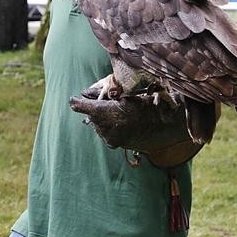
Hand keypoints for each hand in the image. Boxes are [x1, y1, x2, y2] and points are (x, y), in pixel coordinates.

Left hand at [69, 89, 204, 168]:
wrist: (162, 126)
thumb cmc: (146, 104)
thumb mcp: (124, 93)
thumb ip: (103, 93)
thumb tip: (84, 93)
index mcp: (107, 111)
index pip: (82, 106)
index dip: (78, 101)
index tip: (74, 99)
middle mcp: (106, 126)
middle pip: (91, 115)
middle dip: (95, 108)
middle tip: (107, 103)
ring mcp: (109, 137)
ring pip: (97, 124)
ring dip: (102, 118)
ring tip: (118, 113)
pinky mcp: (113, 144)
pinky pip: (104, 132)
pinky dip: (108, 126)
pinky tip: (120, 122)